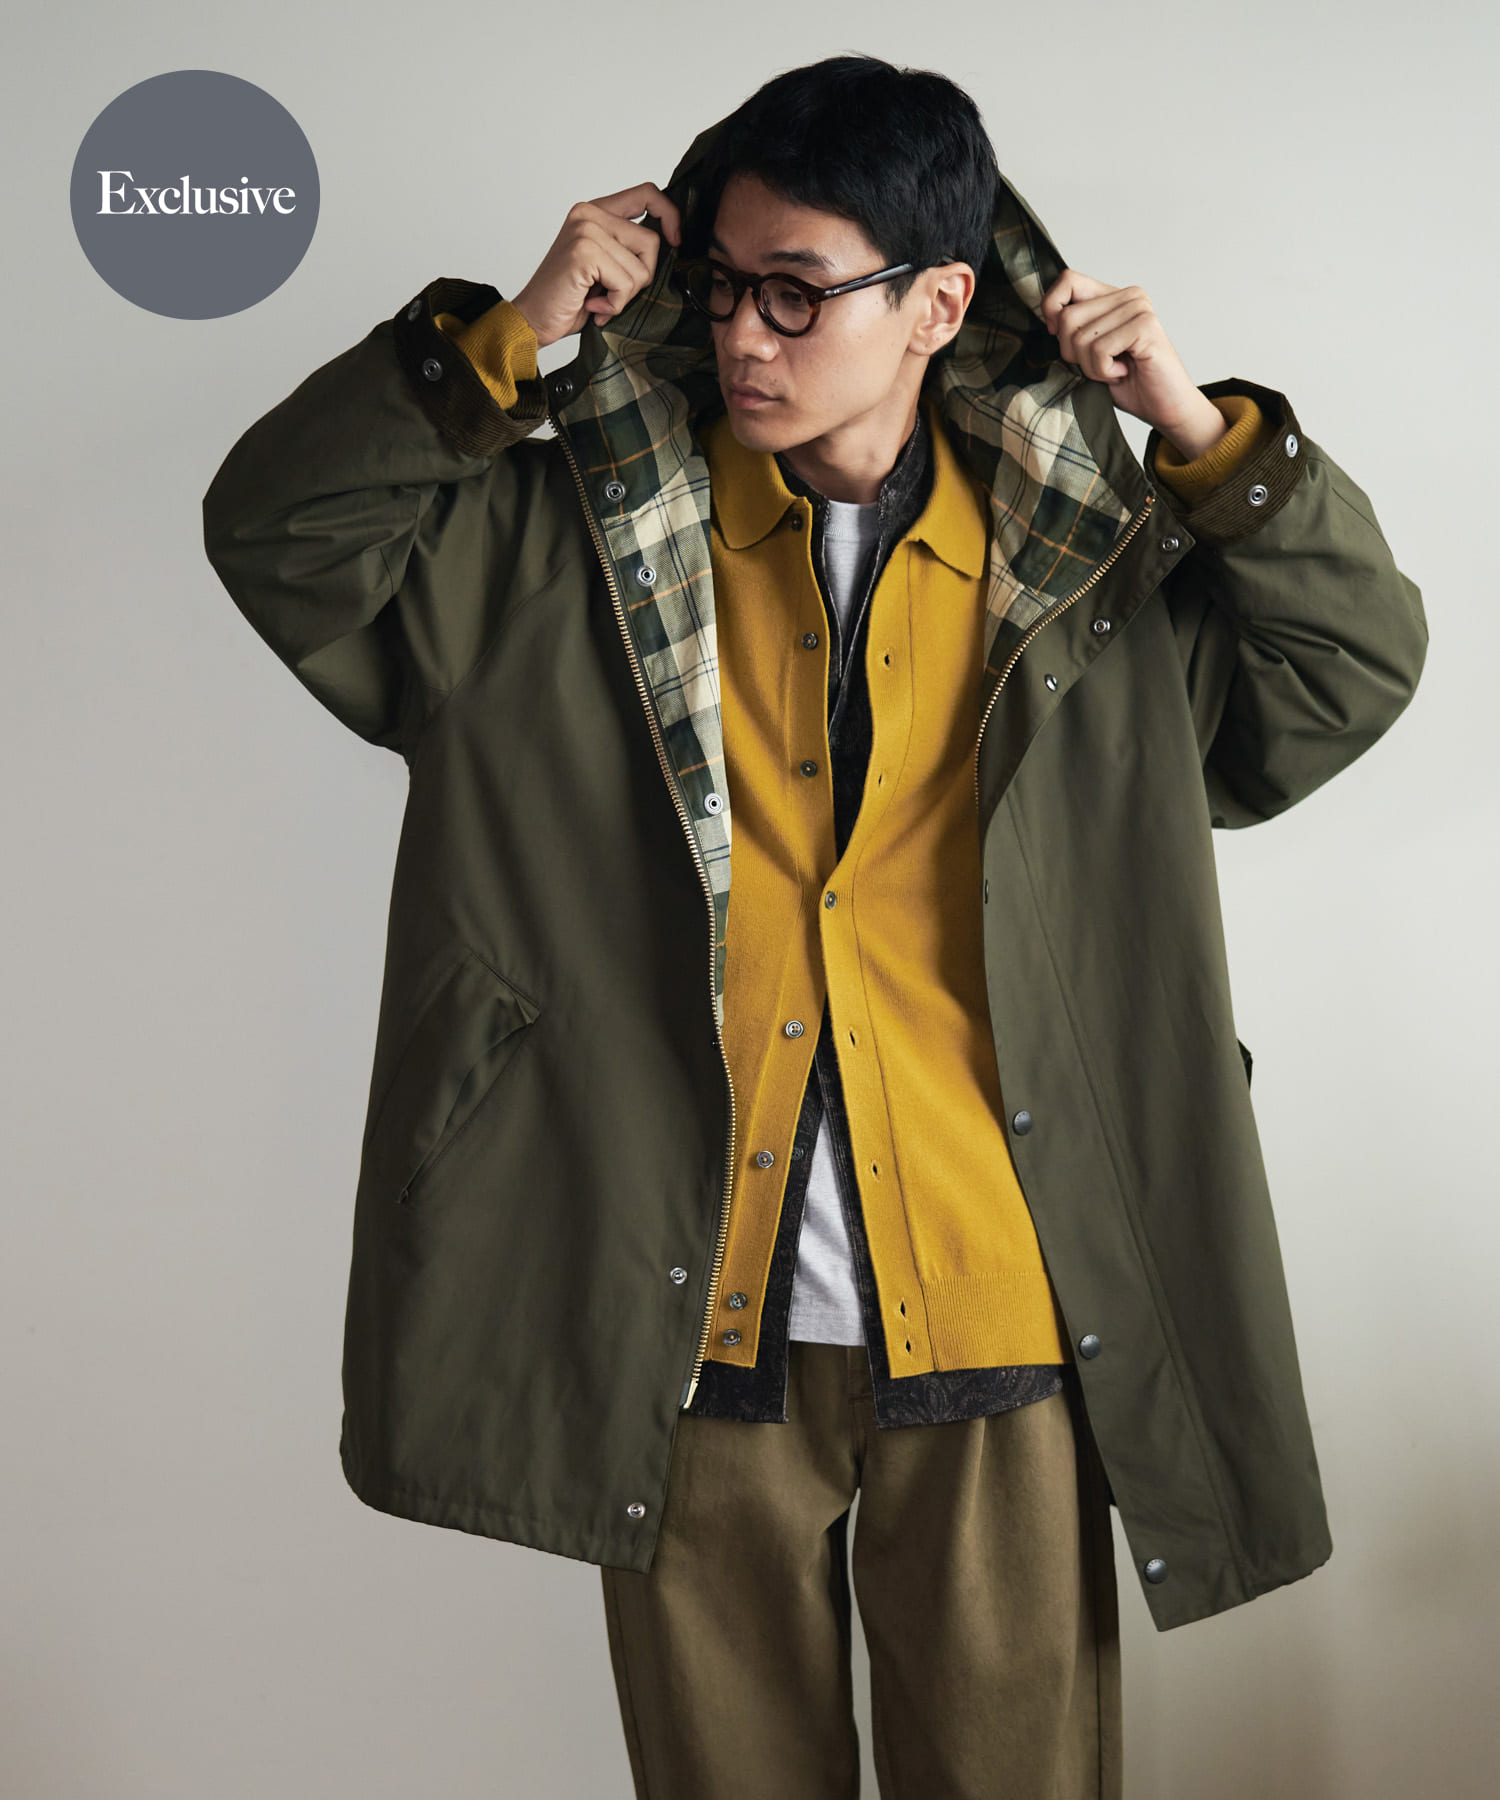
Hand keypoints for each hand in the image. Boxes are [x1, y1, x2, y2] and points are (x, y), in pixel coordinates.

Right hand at [511, 182, 682, 348]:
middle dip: (641, 277)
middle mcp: (589, 214)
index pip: (647, 194)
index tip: (674, 241)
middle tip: (613, 291)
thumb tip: (672, 245)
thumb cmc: (570, 298)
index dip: (670, 215)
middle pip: (651, 240)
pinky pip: (626, 284)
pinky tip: (592, 306)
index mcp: (595, 211)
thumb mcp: (606, 266)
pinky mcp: (584, 252)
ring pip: (641, 267)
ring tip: (598, 300)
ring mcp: (585, 230)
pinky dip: (614, 305)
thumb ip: (629, 248)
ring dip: (625, 295)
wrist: (533, 319)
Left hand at [1040, 269, 1226, 461]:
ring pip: (1080, 337)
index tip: (1059, 336)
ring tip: (1114, 370)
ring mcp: (1138, 308)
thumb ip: (1072, 331)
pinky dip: (1104, 371)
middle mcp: (1128, 296)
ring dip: (1091, 366)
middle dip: (1073, 353)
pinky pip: (1099, 350)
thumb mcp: (1089, 354)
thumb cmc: (1128, 383)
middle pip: (1067, 317)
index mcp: (1113, 297)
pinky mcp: (1145, 326)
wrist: (1164, 408)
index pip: (1067, 280)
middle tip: (1100, 365)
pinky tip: (1123, 372)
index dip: (1052, 309)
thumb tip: (1049, 320)